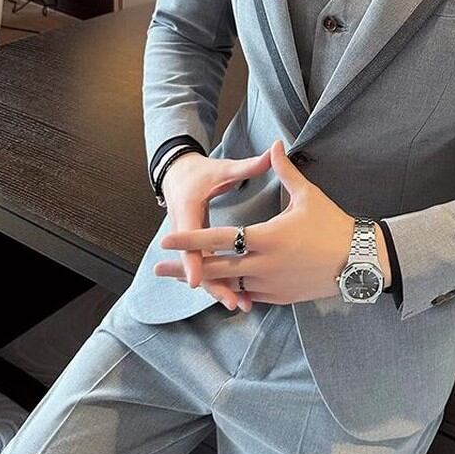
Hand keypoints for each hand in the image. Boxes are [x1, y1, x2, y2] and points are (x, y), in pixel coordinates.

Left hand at [153, 139, 391, 308]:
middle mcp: (263, 264)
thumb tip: (276, 143)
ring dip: (207, 282)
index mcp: (266, 237)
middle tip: (158, 267)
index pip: (218, 238)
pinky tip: (222, 287)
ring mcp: (270, 284)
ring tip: (186, 281)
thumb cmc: (333, 224)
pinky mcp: (279, 296)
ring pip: (230, 285)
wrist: (357, 260)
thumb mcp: (308, 195)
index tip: (165, 240)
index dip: (190, 239)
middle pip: (215, 268)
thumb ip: (285, 171)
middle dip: (184, 268)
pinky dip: (235, 289)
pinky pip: (249, 294)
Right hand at [159, 146, 272, 309]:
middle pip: (199, 264)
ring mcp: (193, 244)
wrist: (178, 176)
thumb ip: (249, 165)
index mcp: (189, 210)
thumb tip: (276, 149)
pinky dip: (224, 282)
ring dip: (221, 287)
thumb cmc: (201, 173)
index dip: (192, 260)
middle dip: (214, 284)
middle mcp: (187, 232)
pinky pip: (212, 269)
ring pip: (206, 271)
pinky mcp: (201, 250)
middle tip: (234, 302)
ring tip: (243, 305)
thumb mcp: (222, 169)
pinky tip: (244, 297)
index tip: (197, 279)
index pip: (191, 238)